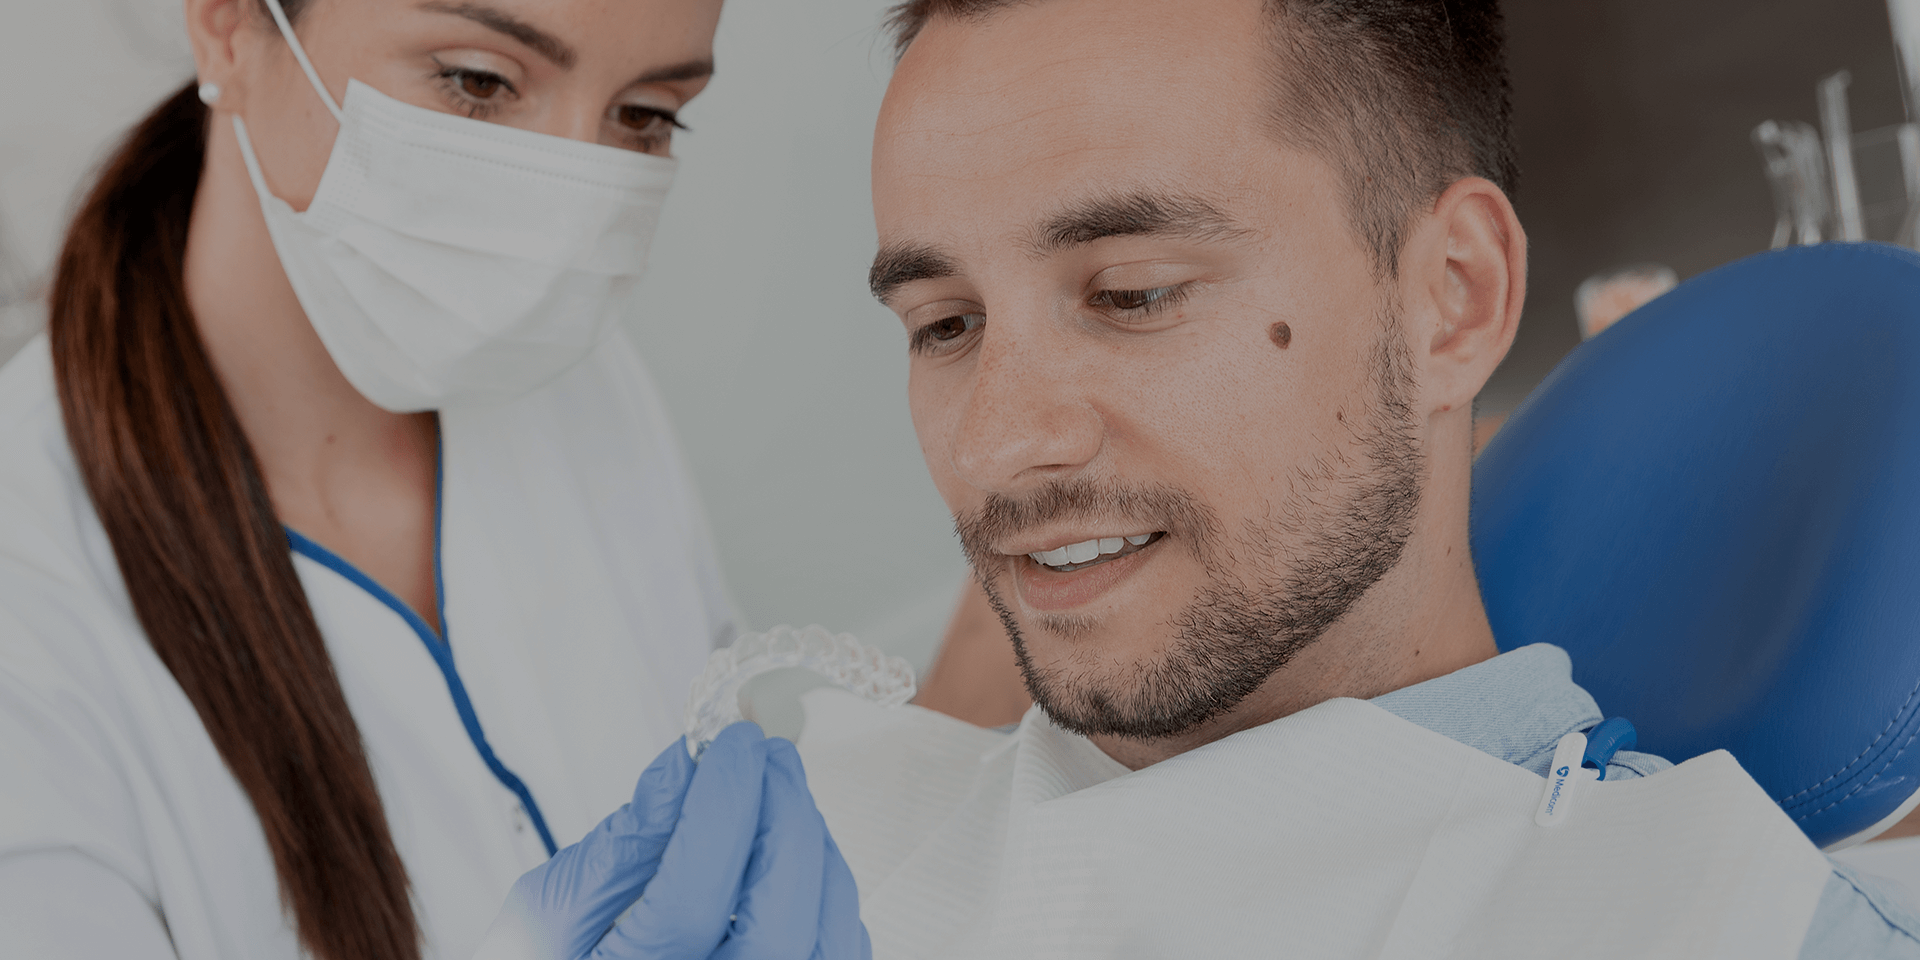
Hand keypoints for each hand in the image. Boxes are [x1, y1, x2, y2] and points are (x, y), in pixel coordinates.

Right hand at [475, 723, 869, 959]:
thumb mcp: (544, 917)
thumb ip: (614, 849)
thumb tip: (684, 766)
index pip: (692, 894)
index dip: (720, 806)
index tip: (729, 741)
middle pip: (777, 917)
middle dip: (781, 816)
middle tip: (764, 754)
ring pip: (825, 935)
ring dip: (812, 846)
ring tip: (778, 791)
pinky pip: (836, 950)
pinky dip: (826, 887)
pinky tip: (790, 845)